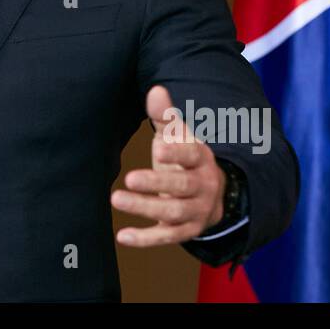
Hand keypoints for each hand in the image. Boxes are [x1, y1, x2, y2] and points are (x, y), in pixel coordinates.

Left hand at [111, 85, 225, 247]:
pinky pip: (166, 237)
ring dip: (145, 208)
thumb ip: (166, 116)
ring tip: (116, 199)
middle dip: (156, 184)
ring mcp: (195, 212)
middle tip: (129, 178)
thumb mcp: (179, 137)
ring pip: (172, 214)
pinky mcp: (184, 232)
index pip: (192, 156)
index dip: (177, 153)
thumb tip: (155, 90)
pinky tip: (121, 236)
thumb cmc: (186, 159)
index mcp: (201, 160)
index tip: (159, 148)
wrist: (213, 196)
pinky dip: (145, 239)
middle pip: (181, 188)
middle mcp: (202, 187)